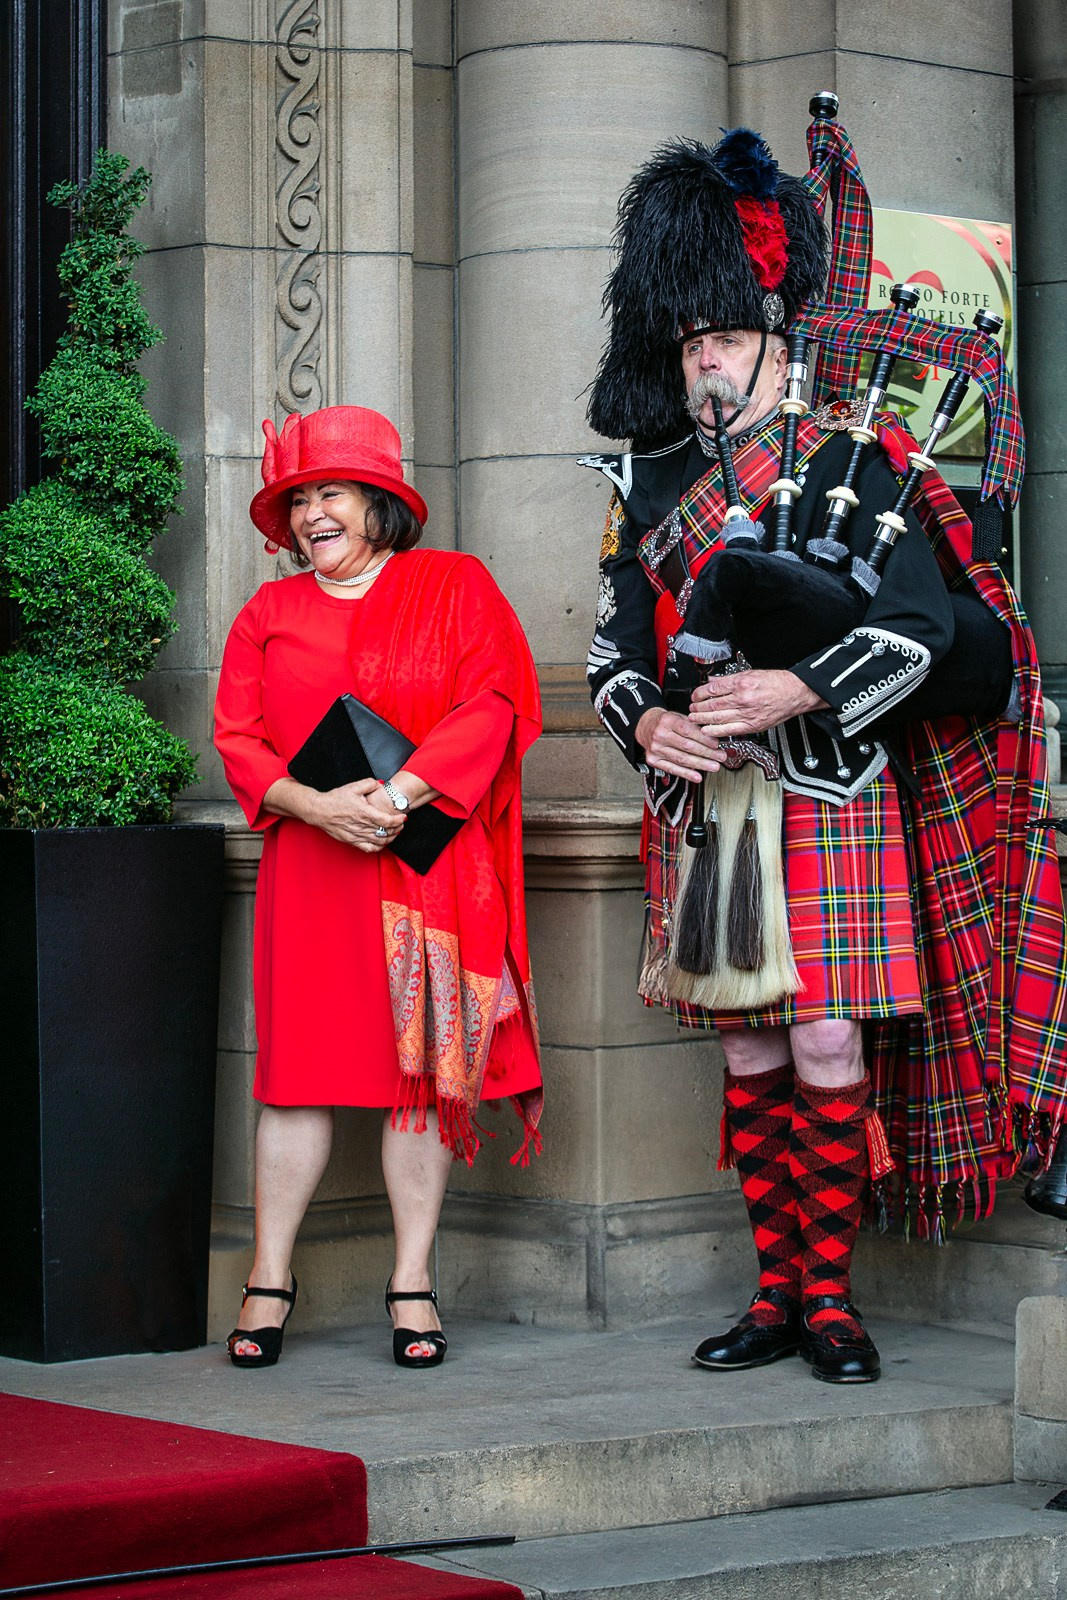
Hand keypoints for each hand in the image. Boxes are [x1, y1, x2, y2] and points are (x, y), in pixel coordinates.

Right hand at [307, 778, 406, 851]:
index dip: (398, 820)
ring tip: (395, 832)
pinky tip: (382, 841)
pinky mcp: (352, 841)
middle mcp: (361, 825)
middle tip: (401, 823)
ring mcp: (356, 835)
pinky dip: (379, 847)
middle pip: (386, 832)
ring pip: (379, 841)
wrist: (319, 810)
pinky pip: (369, 848)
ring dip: (390, 837)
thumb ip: (369, 784)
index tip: (403, 817)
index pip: (386, 820)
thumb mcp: (353, 786)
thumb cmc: (335, 799)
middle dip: (397, 828)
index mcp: (363, 812)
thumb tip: (381, 785)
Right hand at [636, 707, 724, 783]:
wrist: (646, 727)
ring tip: (713, 766)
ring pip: (681, 759)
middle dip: (707, 753)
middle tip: (720, 757)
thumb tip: (714, 738)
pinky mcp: (653, 760)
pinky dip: (686, 774)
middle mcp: (660, 735)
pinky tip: (697, 776)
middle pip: (686, 746)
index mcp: (668, 721)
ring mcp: (656, 749)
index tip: (716, 744)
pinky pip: (672, 769)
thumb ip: (694, 726)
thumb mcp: (679, 717)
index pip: (688, 731)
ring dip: (700, 764)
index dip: (704, 739)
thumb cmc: (666, 723)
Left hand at [689, 670, 825, 737]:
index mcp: (742, 682)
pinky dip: (716, 731)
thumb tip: (713, 681)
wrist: (795, 693)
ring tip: (694, 719)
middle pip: (713, 704)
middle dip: (698, 708)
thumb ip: (730, 679)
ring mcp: (748, 713)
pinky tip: (707, 730)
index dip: (700, 693)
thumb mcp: (751, 673)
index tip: (695, 696)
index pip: (713, 688)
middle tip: (691, 709)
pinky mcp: (753, 725)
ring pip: (718, 717)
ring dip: (703, 719)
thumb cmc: (776, 683)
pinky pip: (730, 730)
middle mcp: (743, 698)